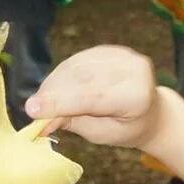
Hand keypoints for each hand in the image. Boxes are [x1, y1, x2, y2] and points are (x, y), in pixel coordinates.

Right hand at [24, 46, 158, 146]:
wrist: (151, 112)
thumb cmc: (127, 128)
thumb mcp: (101, 134)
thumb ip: (73, 122)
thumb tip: (40, 121)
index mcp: (137, 96)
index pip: (92, 97)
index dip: (60, 102)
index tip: (32, 110)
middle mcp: (133, 69)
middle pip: (82, 78)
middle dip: (53, 93)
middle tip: (32, 109)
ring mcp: (123, 55)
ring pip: (76, 66)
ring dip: (53, 83)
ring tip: (42, 101)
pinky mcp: (110, 49)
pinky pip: (78, 59)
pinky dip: (61, 74)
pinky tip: (53, 87)